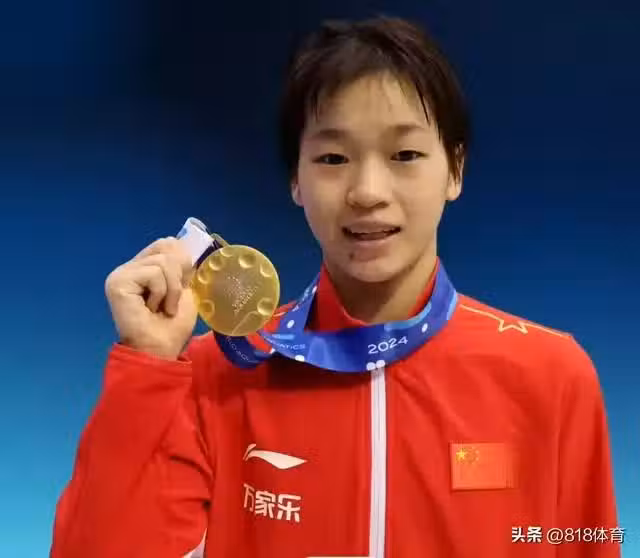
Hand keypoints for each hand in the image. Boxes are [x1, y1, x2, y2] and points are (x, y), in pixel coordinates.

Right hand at [105, 237, 197, 359]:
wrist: (161, 350)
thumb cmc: (172, 326)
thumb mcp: (184, 290)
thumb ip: (181, 266)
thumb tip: (181, 244)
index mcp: (144, 267)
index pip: (166, 243)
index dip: (182, 261)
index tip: (183, 286)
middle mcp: (130, 267)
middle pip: (165, 246)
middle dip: (179, 276)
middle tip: (172, 300)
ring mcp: (121, 274)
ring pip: (162, 262)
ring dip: (172, 290)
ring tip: (163, 308)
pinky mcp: (117, 282)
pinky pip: (153, 274)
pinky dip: (161, 293)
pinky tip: (152, 309)